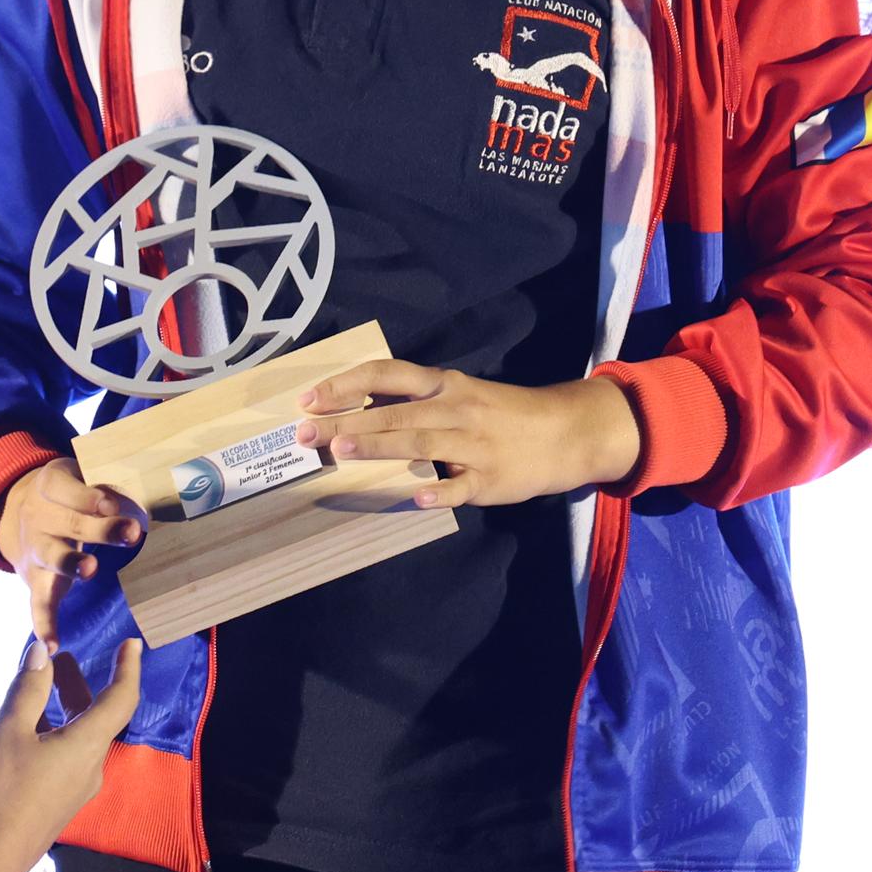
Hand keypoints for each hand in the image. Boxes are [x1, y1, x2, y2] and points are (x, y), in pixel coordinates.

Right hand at [0, 460, 142, 649]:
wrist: (15, 514)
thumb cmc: (69, 494)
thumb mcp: (79, 476)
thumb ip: (108, 484)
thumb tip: (158, 487)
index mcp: (50, 486)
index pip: (66, 488)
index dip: (89, 496)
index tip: (113, 504)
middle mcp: (38, 517)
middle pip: (69, 523)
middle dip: (99, 529)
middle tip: (131, 532)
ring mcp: (35, 550)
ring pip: (53, 557)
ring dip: (72, 563)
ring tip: (90, 569)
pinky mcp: (35, 580)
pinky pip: (38, 603)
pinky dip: (44, 624)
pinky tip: (52, 643)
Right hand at [0, 636, 144, 871]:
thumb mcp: (8, 730)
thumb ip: (28, 688)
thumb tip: (42, 652)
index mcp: (87, 745)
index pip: (121, 698)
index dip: (127, 667)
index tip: (131, 643)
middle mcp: (91, 766)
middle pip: (96, 715)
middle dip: (80, 683)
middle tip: (61, 656)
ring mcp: (76, 787)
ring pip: (79, 736)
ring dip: (64, 706)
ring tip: (39, 683)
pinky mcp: (60, 801)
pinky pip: (67, 755)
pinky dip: (54, 729)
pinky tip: (27, 727)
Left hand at [295, 360, 641, 510]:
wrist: (567, 431)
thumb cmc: (502, 413)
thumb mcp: (461, 393)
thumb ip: (416, 400)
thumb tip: (356, 410)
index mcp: (444, 384)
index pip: (386, 374)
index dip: (345, 384)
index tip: (308, 398)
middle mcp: (455, 409)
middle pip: (393, 413)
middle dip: (345, 422)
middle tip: (304, 433)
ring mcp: (473, 445)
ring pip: (419, 444)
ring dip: (379, 447)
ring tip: (340, 451)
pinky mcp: (490, 479)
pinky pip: (460, 486)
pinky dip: (438, 490)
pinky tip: (414, 496)